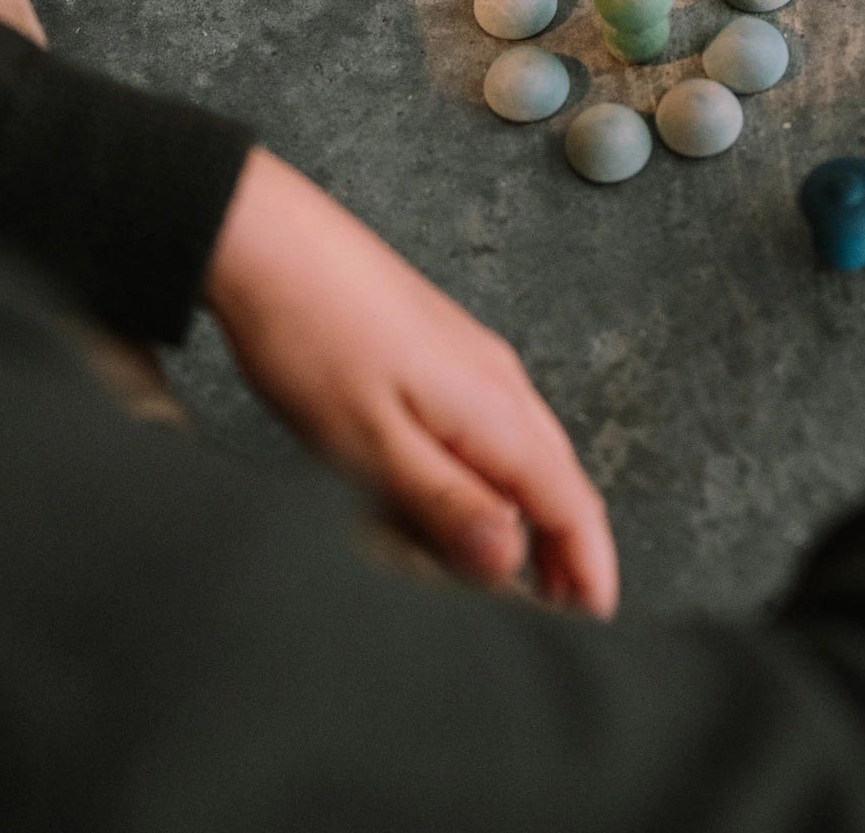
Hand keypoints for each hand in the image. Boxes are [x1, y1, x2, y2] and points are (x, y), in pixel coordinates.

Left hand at [204, 149, 616, 614]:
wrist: (270, 241)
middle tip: (560, 617)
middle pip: (559, 479)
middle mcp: (499, 381)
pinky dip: (499, 479)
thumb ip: (447, 504)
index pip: (570, 502)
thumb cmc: (311, 334)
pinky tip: (465, 499)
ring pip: (526, 453)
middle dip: (569, 551)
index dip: (588, 568)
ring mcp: (472, 361)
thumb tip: (513, 561)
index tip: (594, 623)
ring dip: (534, 517)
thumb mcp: (371, 443)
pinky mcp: (441, 352)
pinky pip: (492, 428)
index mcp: (495, 408)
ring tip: (517, 575)